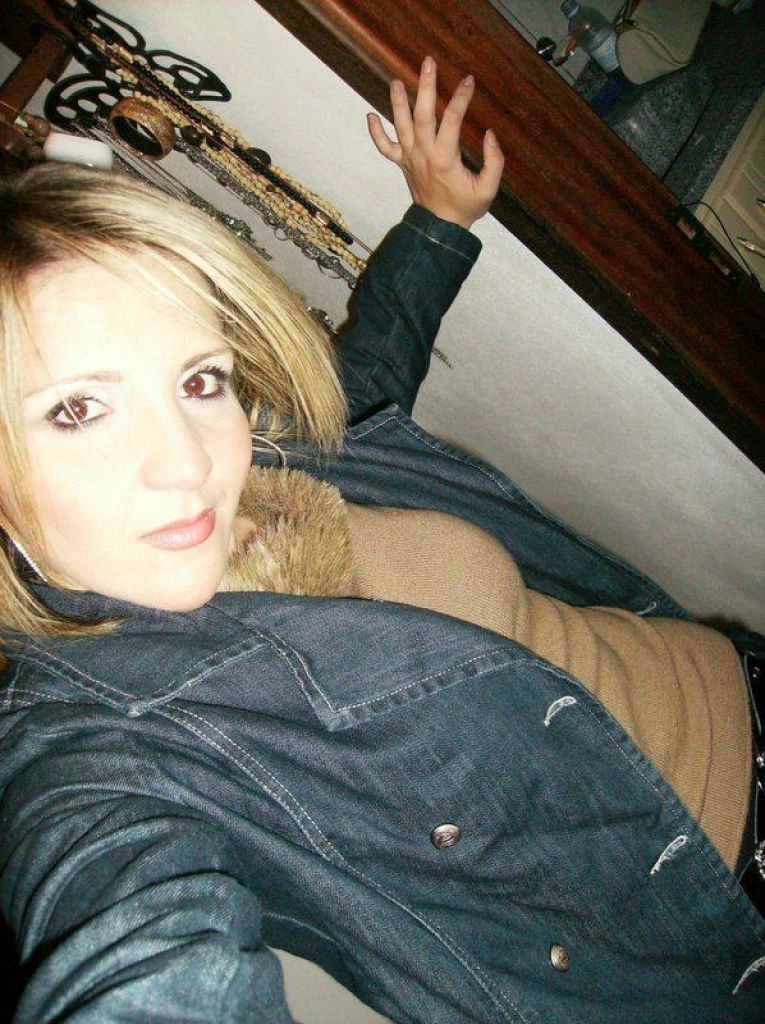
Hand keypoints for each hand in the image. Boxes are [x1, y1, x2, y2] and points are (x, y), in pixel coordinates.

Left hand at [367, 55, 503, 229]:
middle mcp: (424, 155)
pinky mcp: (403, 165)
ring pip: (400, 127)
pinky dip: (375, 133)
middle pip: (422, 115)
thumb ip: (494, 161)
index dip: (461, 98)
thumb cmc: (466, 208)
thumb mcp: (488, 189)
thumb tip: (489, 135)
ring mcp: (411, 159)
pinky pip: (385, 148)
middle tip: (428, 63)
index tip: (468, 81)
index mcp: (445, 159)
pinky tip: (370, 115)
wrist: (440, 229)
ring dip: (396, 103)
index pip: (453, 119)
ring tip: (395, 81)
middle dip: (425, 87)